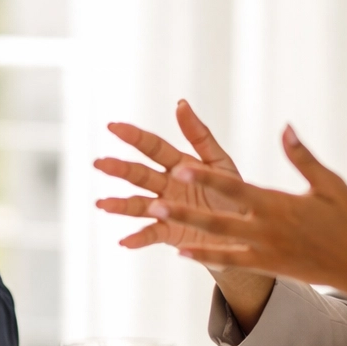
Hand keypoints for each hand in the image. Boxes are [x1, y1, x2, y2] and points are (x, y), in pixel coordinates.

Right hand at [95, 100, 247, 254]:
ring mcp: (167, 209)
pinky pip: (152, 234)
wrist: (247, 230)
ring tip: (102, 204)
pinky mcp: (171, 233)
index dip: (134, 137)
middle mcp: (168, 185)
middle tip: (99, 163)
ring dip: (121, 204)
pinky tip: (125, 241)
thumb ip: (200, 135)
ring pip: (139, 204)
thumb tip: (180, 103)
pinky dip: (138, 238)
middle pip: (140, 175)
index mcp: (179, 164)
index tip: (113, 126)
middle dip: (120, 169)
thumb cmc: (233, 193)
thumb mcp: (219, 162)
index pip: (153, 147)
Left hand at [153, 125, 346, 309]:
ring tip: (160, 220)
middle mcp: (266, 228)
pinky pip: (231, 261)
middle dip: (185, 207)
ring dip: (187, 229)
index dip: (206, 178)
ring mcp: (264, 250)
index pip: (234, 188)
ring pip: (218, 240)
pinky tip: (181, 251)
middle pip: (217, 217)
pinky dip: (206, 256)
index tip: (180, 166)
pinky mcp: (267, 265)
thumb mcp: (329, 183)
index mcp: (278, 204)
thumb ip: (302, 157)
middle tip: (154, 199)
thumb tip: (285, 128)